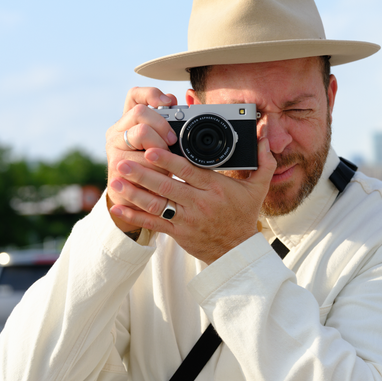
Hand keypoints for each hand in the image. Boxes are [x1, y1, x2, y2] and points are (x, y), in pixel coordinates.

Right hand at [105, 87, 178, 232]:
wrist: (134, 199)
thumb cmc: (153, 167)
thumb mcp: (162, 145)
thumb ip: (167, 122)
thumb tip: (176, 98)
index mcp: (127, 122)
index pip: (134, 95)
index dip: (152, 94)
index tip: (169, 102)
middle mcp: (116, 133)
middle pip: (140, 113)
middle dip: (162, 126)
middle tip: (172, 141)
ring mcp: (113, 150)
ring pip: (143, 136)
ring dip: (161, 151)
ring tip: (166, 163)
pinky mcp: (115, 168)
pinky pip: (143, 161)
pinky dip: (157, 169)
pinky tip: (162, 175)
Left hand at [108, 138, 275, 262]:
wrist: (236, 250)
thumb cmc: (244, 214)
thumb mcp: (259, 186)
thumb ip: (262, 158)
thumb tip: (265, 129)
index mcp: (216, 189)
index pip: (189, 172)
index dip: (169, 161)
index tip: (152, 149)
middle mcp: (199, 204)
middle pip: (168, 187)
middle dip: (144, 174)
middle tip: (125, 162)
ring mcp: (186, 220)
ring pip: (157, 204)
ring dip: (134, 193)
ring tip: (116, 180)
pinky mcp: (177, 233)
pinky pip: (152, 224)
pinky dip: (134, 215)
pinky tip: (117, 206)